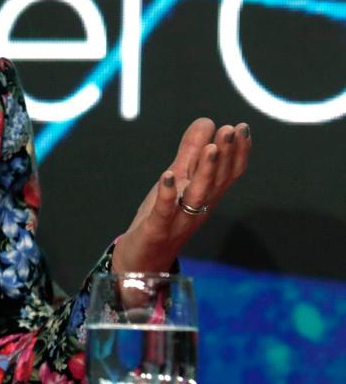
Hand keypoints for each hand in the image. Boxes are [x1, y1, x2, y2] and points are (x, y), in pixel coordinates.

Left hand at [111, 118, 250, 273]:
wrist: (142, 262)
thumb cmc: (162, 218)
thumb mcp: (176, 180)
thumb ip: (190, 153)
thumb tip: (208, 121)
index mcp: (205, 196)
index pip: (227, 173)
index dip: (237, 152)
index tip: (242, 128)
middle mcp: (198, 208)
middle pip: (216, 181)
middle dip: (225, 154)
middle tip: (232, 129)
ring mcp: (179, 220)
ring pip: (197, 195)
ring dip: (205, 171)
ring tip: (211, 147)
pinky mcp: (157, 229)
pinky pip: (165, 211)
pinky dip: (167, 194)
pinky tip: (168, 176)